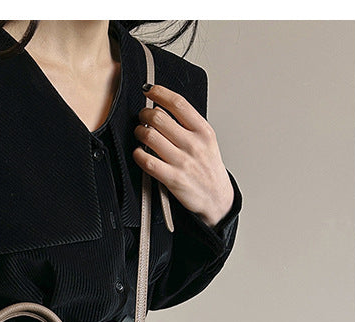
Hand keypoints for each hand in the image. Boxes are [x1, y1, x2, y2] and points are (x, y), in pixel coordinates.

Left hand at [133, 84, 233, 227]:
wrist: (216, 197)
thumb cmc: (207, 168)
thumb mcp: (206, 141)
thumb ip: (188, 125)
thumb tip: (162, 108)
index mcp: (203, 131)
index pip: (178, 103)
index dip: (160, 93)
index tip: (150, 90)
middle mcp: (193, 144)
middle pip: (159, 118)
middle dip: (145, 114)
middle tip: (142, 118)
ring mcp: (182, 162)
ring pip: (150, 137)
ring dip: (139, 132)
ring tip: (140, 133)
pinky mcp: (172, 179)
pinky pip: (147, 161)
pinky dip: (138, 154)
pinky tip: (139, 153)